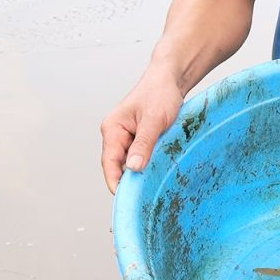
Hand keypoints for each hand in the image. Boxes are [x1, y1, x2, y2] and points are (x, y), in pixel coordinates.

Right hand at [100, 65, 184, 193]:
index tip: (126, 200)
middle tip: (145, 196)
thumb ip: (143, 144)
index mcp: (112, 128)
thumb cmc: (160, 93)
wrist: (170, 79)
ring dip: (140, 172)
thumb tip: (132, 169)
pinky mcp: (137, 139)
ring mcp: (125, 138)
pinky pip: (138, 157)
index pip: (109, 162)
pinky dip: (147, 164)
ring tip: (154, 182)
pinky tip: (158, 169)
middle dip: (129, 180)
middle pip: (117, 166)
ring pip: (129, 163)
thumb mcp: (154, 120)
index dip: (116, 182)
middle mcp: (115, 135)